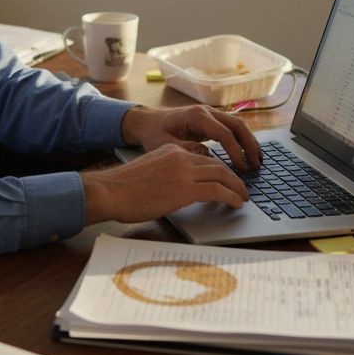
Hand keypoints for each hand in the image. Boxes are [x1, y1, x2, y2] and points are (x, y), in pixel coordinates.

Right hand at [81, 144, 249, 223]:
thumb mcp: (150, 172)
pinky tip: (235, 204)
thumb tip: (179, 189)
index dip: (219, 170)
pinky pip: (218, 191)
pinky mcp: (185, 190)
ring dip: (237, 188)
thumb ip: (168, 174)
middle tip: (241, 188)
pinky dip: (231, 197)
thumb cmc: (123, 188)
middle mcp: (180, 157)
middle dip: (234, 177)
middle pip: (217, 164)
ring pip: (222, 175)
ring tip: (243, 198)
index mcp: (171, 150)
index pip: (203, 157)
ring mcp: (184, 172)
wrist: (111, 191)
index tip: (226, 179)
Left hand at [120, 104, 261, 170]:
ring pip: (239, 125)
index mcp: (196, 116)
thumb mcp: (165, 145)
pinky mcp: (212, 120)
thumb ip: (186, 150)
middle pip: (238, 125)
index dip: (235, 152)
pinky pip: (232, 128)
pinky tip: (248, 155)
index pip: (224, 134)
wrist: (147, 122)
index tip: (241, 169)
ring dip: (250, 143)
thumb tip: (209, 157)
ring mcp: (211, 114)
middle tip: (256, 167)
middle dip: (249, 146)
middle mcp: (207, 111)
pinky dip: (243, 140)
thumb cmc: (153, 133)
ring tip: (257, 162)